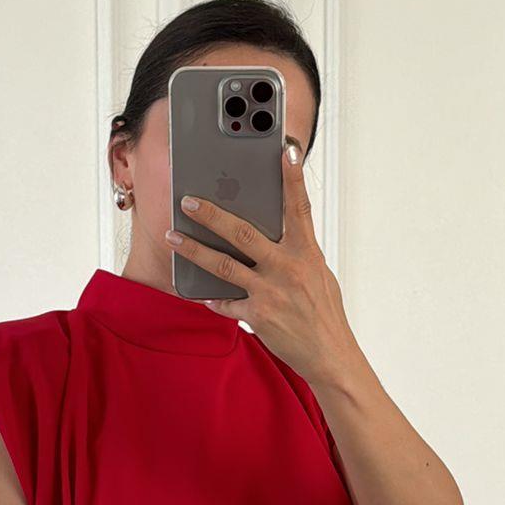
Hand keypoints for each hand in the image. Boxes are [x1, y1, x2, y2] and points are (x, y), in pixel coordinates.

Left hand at [165, 137, 356, 386]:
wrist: (330, 355)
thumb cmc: (324, 312)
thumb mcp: (318, 273)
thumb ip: (295, 251)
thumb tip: (273, 233)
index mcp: (307, 253)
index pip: (299, 208)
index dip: (293, 178)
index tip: (286, 150)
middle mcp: (288, 268)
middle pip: (243, 233)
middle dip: (211, 214)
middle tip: (188, 201)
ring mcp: (271, 292)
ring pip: (223, 265)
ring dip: (193, 250)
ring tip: (173, 237)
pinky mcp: (258, 316)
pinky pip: (225, 303)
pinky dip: (210, 297)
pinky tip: (196, 291)